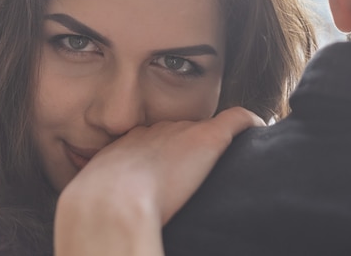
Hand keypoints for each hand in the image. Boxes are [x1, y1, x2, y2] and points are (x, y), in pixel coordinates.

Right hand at [54, 107, 264, 255]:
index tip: (172, 174)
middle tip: (198, 175)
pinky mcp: (206, 138)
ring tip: (231, 161)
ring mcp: (179, 133)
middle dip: (188, 149)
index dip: (163, 157)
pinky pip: (238, 119)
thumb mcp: (89, 202)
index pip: (150, 142)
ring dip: (215, 144)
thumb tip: (99, 231)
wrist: (110, 203)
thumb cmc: (96, 212)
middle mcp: (153, 132)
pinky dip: (250, 122)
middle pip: (177, 133)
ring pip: (205, 129)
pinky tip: (261, 130)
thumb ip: (100, 204)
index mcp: (126, 146)